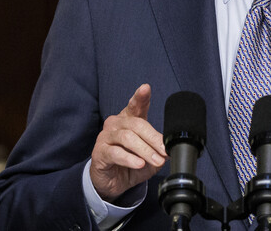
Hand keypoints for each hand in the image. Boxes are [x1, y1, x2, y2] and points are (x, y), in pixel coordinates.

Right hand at [90, 83, 167, 201]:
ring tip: (156, 160)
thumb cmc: (130, 164)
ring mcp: (106, 136)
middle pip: (136, 124)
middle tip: (164, 151)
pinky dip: (129, 158)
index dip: (140, 97)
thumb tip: (171, 148)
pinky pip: (115, 152)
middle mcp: (116, 124)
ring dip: (145, 150)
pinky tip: (139, 163)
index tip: (145, 88)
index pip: (135, 105)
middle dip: (153, 138)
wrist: (112, 182)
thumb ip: (158, 150)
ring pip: (127, 137)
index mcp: (129, 120)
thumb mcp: (149, 156)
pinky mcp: (99, 151)